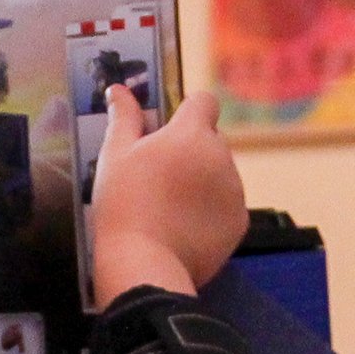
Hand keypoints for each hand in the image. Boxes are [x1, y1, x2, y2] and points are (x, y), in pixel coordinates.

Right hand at [87, 86, 248, 300]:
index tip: (169, 132)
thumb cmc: (123, 204)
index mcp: (191, 133)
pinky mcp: (240, 222)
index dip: (188, 112)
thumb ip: (123, 118)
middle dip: (192, 152)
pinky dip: (211, 214)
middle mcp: (221, 155)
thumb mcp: (114, 157)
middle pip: (211, 141)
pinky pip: (227, 207)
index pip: (204, 102)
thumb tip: (119, 88)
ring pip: (221, 174)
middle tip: (160, 180)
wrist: (144, 264)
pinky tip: (185, 229)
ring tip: (171, 210)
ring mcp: (235, 190)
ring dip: (203, 183)